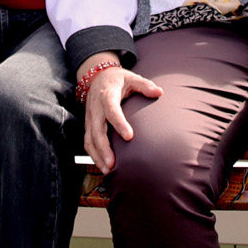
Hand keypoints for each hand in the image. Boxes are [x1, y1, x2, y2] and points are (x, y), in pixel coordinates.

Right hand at [79, 55, 162, 172]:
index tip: (130, 137)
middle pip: (96, 131)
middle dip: (104, 148)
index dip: (119, 123)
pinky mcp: (88, 125)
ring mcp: (90, 118)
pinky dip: (94, 155)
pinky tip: (103, 166)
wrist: (97, 77)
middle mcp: (96, 109)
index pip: (112, 111)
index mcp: (107, 96)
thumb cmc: (117, 79)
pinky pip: (88, 142)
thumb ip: (145, 85)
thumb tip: (160, 92)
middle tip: (113, 164)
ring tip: (108, 170)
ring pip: (89, 139)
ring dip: (97, 156)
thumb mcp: (131, 77)